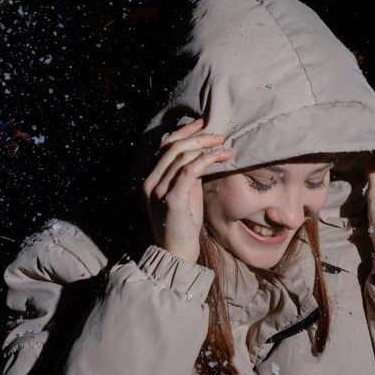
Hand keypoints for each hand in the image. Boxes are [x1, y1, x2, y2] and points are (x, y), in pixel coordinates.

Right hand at [142, 118, 233, 262]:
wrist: (176, 252)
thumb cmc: (184, 223)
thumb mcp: (184, 193)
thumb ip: (187, 174)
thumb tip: (204, 153)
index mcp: (151, 178)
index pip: (165, 145)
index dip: (184, 131)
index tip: (203, 123)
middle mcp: (150, 181)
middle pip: (173, 146)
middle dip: (199, 137)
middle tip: (219, 135)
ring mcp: (158, 190)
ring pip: (181, 156)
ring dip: (206, 147)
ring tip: (224, 147)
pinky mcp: (171, 199)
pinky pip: (189, 171)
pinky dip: (205, 160)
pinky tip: (219, 157)